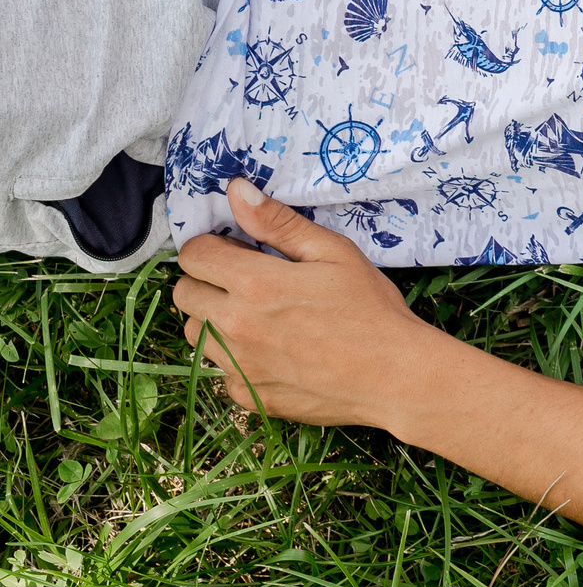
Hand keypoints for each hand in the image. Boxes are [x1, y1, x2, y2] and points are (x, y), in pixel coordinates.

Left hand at [171, 179, 442, 428]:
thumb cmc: (370, 308)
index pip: (193, 256)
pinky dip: (236, 358)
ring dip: (216, 320)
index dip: (213, 246)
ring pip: (195, 333)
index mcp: (254, 284)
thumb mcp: (334, 253)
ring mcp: (236, 366)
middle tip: (250, 282)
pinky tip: (274, 352)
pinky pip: (219, 370)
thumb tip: (236, 190)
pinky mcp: (245, 396)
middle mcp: (234, 326)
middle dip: (208, 281)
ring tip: (260, 317)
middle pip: (183, 294)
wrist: (394, 376)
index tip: (239, 250)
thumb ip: (279, 223)